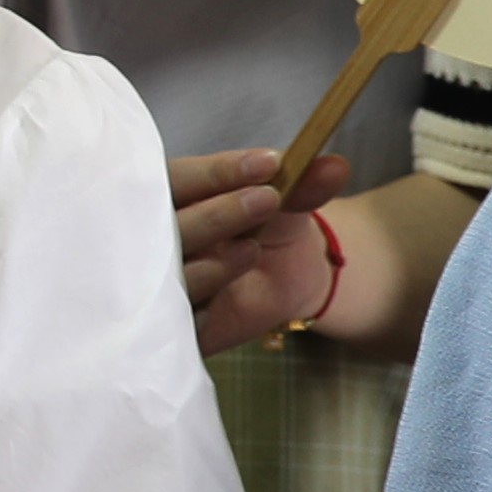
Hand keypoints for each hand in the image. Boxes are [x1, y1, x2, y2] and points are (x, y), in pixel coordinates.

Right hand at [175, 148, 353, 349]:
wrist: (287, 277)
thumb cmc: (270, 224)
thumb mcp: (286, 199)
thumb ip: (301, 184)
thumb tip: (337, 167)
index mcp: (170, 193)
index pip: (178, 178)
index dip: (216, 173)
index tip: (268, 164)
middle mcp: (154, 237)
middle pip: (164, 226)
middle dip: (216, 215)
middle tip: (267, 200)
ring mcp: (158, 284)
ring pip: (170, 276)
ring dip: (212, 263)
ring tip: (251, 249)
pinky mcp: (174, 326)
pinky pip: (178, 323)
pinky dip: (201, 310)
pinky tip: (227, 300)